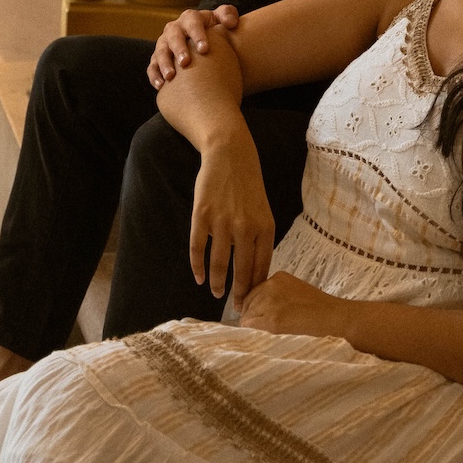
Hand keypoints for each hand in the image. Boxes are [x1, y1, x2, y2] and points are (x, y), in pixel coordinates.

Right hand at [148, 5, 239, 87]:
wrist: (204, 46)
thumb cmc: (216, 33)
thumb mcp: (222, 20)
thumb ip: (228, 15)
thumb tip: (230, 22)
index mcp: (190, 19)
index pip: (192, 22)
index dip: (197, 35)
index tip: (204, 49)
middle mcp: (175, 29)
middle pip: (173, 36)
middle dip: (178, 49)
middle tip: (185, 62)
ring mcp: (164, 44)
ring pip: (160, 51)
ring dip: (164, 63)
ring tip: (171, 77)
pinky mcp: (157, 59)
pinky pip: (152, 66)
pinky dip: (154, 75)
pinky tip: (161, 86)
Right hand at [191, 136, 275, 307]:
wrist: (229, 154)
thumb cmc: (248, 185)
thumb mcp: (263, 211)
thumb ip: (260, 238)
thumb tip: (255, 272)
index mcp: (264, 227)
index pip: (260, 267)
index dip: (255, 288)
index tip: (252, 303)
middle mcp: (245, 227)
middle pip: (241, 271)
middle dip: (237, 293)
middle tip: (235, 308)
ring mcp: (222, 222)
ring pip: (219, 263)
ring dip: (217, 283)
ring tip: (216, 293)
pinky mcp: (202, 216)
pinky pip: (198, 248)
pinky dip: (197, 266)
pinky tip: (199, 277)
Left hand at [239, 272, 347, 339]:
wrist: (331, 315)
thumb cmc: (317, 306)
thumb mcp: (294, 290)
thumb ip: (276, 293)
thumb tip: (258, 308)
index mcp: (277, 277)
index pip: (253, 291)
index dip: (251, 305)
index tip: (252, 315)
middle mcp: (271, 285)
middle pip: (248, 302)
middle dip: (249, 314)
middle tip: (253, 327)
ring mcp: (271, 302)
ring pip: (248, 314)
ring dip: (250, 324)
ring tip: (257, 333)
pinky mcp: (272, 320)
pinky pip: (252, 325)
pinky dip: (252, 331)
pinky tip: (258, 335)